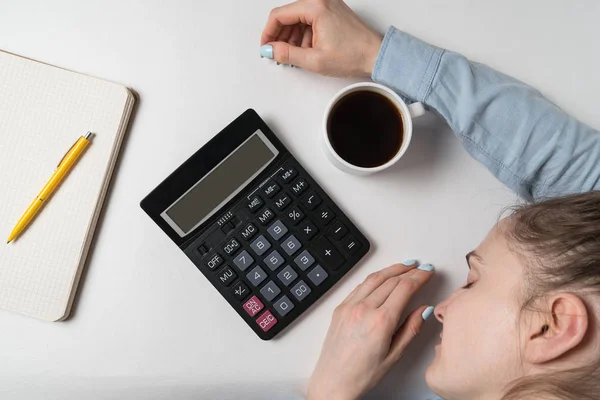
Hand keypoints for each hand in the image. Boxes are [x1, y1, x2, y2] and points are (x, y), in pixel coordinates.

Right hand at [260, 0, 382, 76]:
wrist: (376, 55)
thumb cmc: (353, 54)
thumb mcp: (314, 59)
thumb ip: (287, 54)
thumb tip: (270, 50)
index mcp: (315, 6)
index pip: (279, 15)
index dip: (268, 33)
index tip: (265, 47)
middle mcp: (321, 0)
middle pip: (288, 15)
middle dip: (280, 36)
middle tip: (276, 53)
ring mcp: (327, 5)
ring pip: (298, 18)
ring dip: (291, 37)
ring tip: (293, 56)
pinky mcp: (332, 12)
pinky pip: (309, 20)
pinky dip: (303, 35)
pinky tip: (305, 50)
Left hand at [307, 262, 434, 399]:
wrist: (334, 381)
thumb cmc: (362, 374)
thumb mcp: (394, 355)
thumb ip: (411, 329)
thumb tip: (423, 310)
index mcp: (381, 321)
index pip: (405, 288)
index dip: (419, 277)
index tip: (428, 272)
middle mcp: (364, 310)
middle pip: (391, 280)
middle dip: (409, 271)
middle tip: (421, 268)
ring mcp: (350, 306)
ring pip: (374, 278)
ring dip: (392, 269)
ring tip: (405, 265)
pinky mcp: (340, 307)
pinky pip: (360, 285)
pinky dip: (375, 277)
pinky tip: (383, 276)